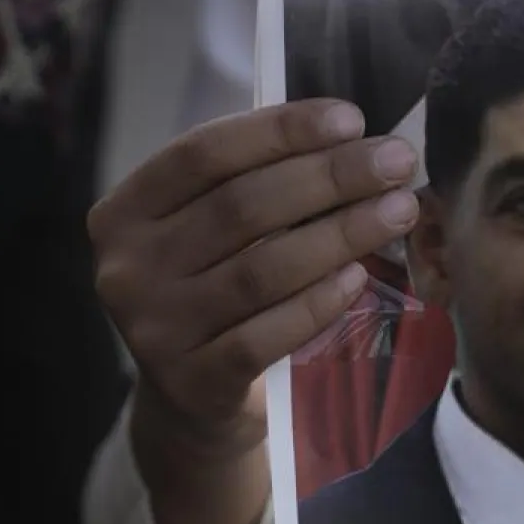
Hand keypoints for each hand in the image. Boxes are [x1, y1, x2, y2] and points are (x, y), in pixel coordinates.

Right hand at [89, 99, 419, 449]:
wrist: (190, 403)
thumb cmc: (213, 293)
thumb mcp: (209, 235)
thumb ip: (254, 185)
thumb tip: (352, 141)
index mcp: (125, 210)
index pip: (203, 153)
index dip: (280, 131)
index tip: (351, 120)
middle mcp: (127, 267)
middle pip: (240, 207)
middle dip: (330, 177)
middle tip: (396, 163)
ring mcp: (155, 328)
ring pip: (261, 269)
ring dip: (340, 234)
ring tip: (398, 211)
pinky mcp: (193, 381)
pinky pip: (266, 334)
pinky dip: (318, 302)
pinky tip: (358, 277)